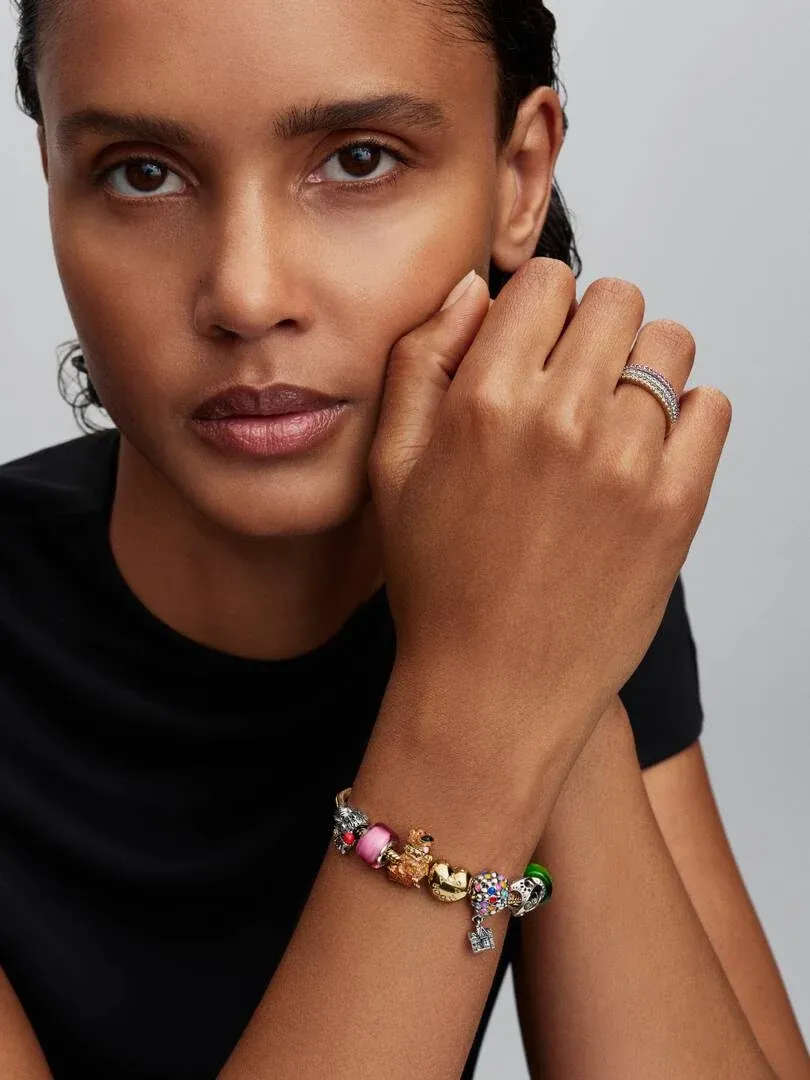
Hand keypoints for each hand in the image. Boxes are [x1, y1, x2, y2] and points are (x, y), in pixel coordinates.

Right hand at [368, 258, 729, 754]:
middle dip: (593, 329)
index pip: (548, 281)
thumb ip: (421, 361)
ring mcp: (626, 462)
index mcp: (485, 400)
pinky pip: (711, 408)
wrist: (495, 688)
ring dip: (642, 368)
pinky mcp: (676, 505)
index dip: (538, 310)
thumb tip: (473, 290)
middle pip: (617, 299)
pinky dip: (687, 415)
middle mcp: (561, 419)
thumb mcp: (391, 467)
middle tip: (572, 385)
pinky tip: (644, 453)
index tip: (533, 348)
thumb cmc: (439, 584)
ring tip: (609, 421)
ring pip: (669, 346)